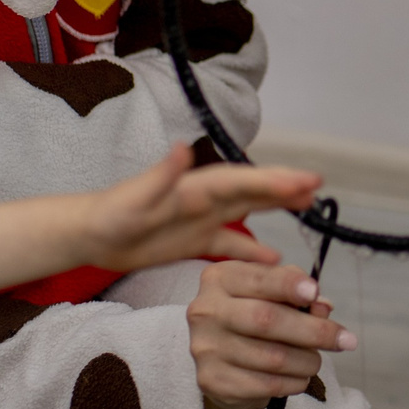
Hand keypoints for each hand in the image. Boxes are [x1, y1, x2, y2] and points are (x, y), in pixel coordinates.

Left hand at [80, 145, 321, 271]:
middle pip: (252, 190)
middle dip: (284, 187)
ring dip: (275, 207)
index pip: (243, 180)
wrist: (91, 234)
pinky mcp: (194, 239)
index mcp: (195, 186)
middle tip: (317, 185)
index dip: (275, 180)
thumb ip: (162, 174)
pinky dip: (252, 250)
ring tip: (307, 207)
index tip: (306, 179)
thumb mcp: (136, 197)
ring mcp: (201, 218)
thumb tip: (182, 149)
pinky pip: (230, 244)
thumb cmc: (111, 214)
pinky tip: (274, 259)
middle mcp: (204, 198)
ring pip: (247, 210)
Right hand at [187, 259, 354, 408]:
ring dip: (307, 361)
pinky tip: (300, 378)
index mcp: (220, 279)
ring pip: (272, 357)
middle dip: (314, 331)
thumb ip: (295, 292)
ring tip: (316, 361)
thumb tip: (322, 307)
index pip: (258, 279)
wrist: (217, 356)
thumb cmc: (251, 314)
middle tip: (345, 340)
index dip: (288, 285)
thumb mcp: (269, 292)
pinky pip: (266, 385)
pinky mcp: (213, 380)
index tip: (314, 293)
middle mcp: (206, 311)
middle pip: (266, 319)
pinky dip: (294, 383)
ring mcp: (206, 348)